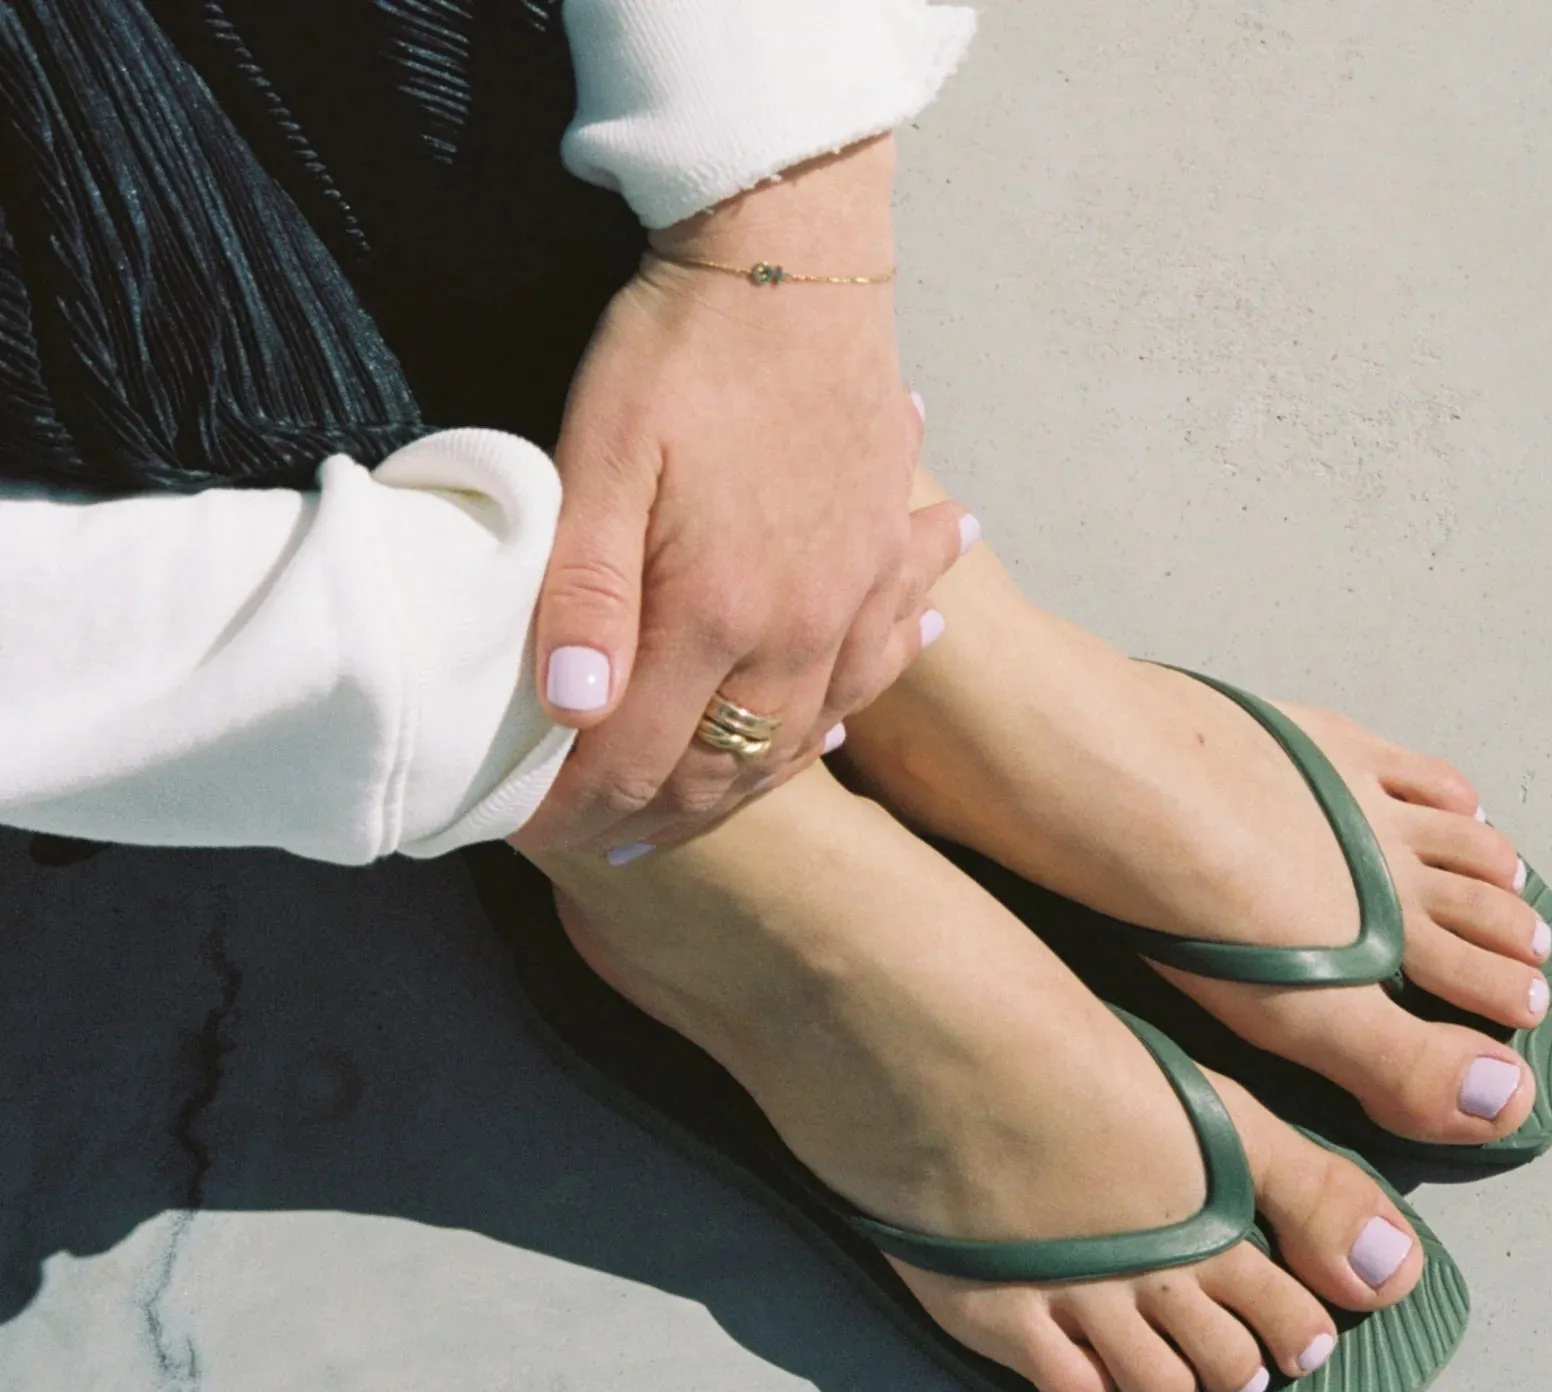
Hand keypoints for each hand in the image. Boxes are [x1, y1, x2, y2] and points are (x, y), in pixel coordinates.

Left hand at [509, 135, 973, 861]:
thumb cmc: (680, 350)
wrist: (794, 257)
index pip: (637, 760)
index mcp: (716, 612)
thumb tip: (571, 713)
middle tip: (601, 840)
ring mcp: (855, 601)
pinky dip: (848, 711)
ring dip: (744, 784)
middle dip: (654, 818)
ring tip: (696, 811)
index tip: (532, 834)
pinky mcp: (885, 563)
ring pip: (802, 737)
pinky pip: (879, 668)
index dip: (578, 811)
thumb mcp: (601, 456)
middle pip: (723, 769)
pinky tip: (840, 726)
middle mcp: (799, 629)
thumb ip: (585, 593)